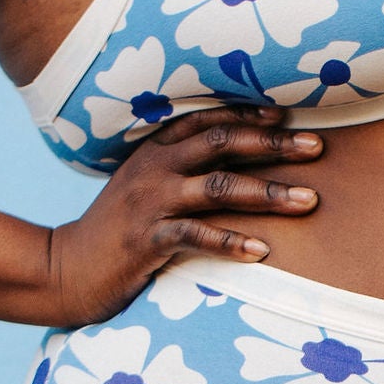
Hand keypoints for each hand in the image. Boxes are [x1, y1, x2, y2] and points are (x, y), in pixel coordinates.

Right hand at [42, 106, 320, 326]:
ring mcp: (151, 203)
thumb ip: (180, 168)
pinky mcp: (147, 241)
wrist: (65, 269)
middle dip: (274, 143)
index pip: (209, 120)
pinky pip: (197, 236)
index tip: (289, 114)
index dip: (250, 114)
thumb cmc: (116, 229)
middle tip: (318, 147)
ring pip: (219, 187)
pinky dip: (232, 243)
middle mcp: (155, 168)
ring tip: (309, 200)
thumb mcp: (143, 186)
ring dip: (269, 192)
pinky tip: (262, 251)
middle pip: (223, 144)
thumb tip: (237, 159)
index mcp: (156, 150)